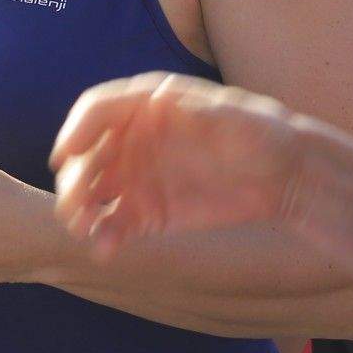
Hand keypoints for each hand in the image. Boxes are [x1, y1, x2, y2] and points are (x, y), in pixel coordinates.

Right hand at [48, 73, 306, 256]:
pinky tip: (106, 250)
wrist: (285, 177)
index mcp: (149, 105)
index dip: (78, 129)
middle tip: (76, 203)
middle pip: (87, 154)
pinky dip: (104, 237)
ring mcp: (138, 177)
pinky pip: (114, 225)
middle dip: (75, 177)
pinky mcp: (147, 212)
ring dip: (80, 209)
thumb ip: (199, 112)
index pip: (98, 110)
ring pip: (92, 192)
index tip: (67, 154)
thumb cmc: (263, 133)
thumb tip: (161, 101)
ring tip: (83, 228)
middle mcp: (135, 139)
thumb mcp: (236, 116)